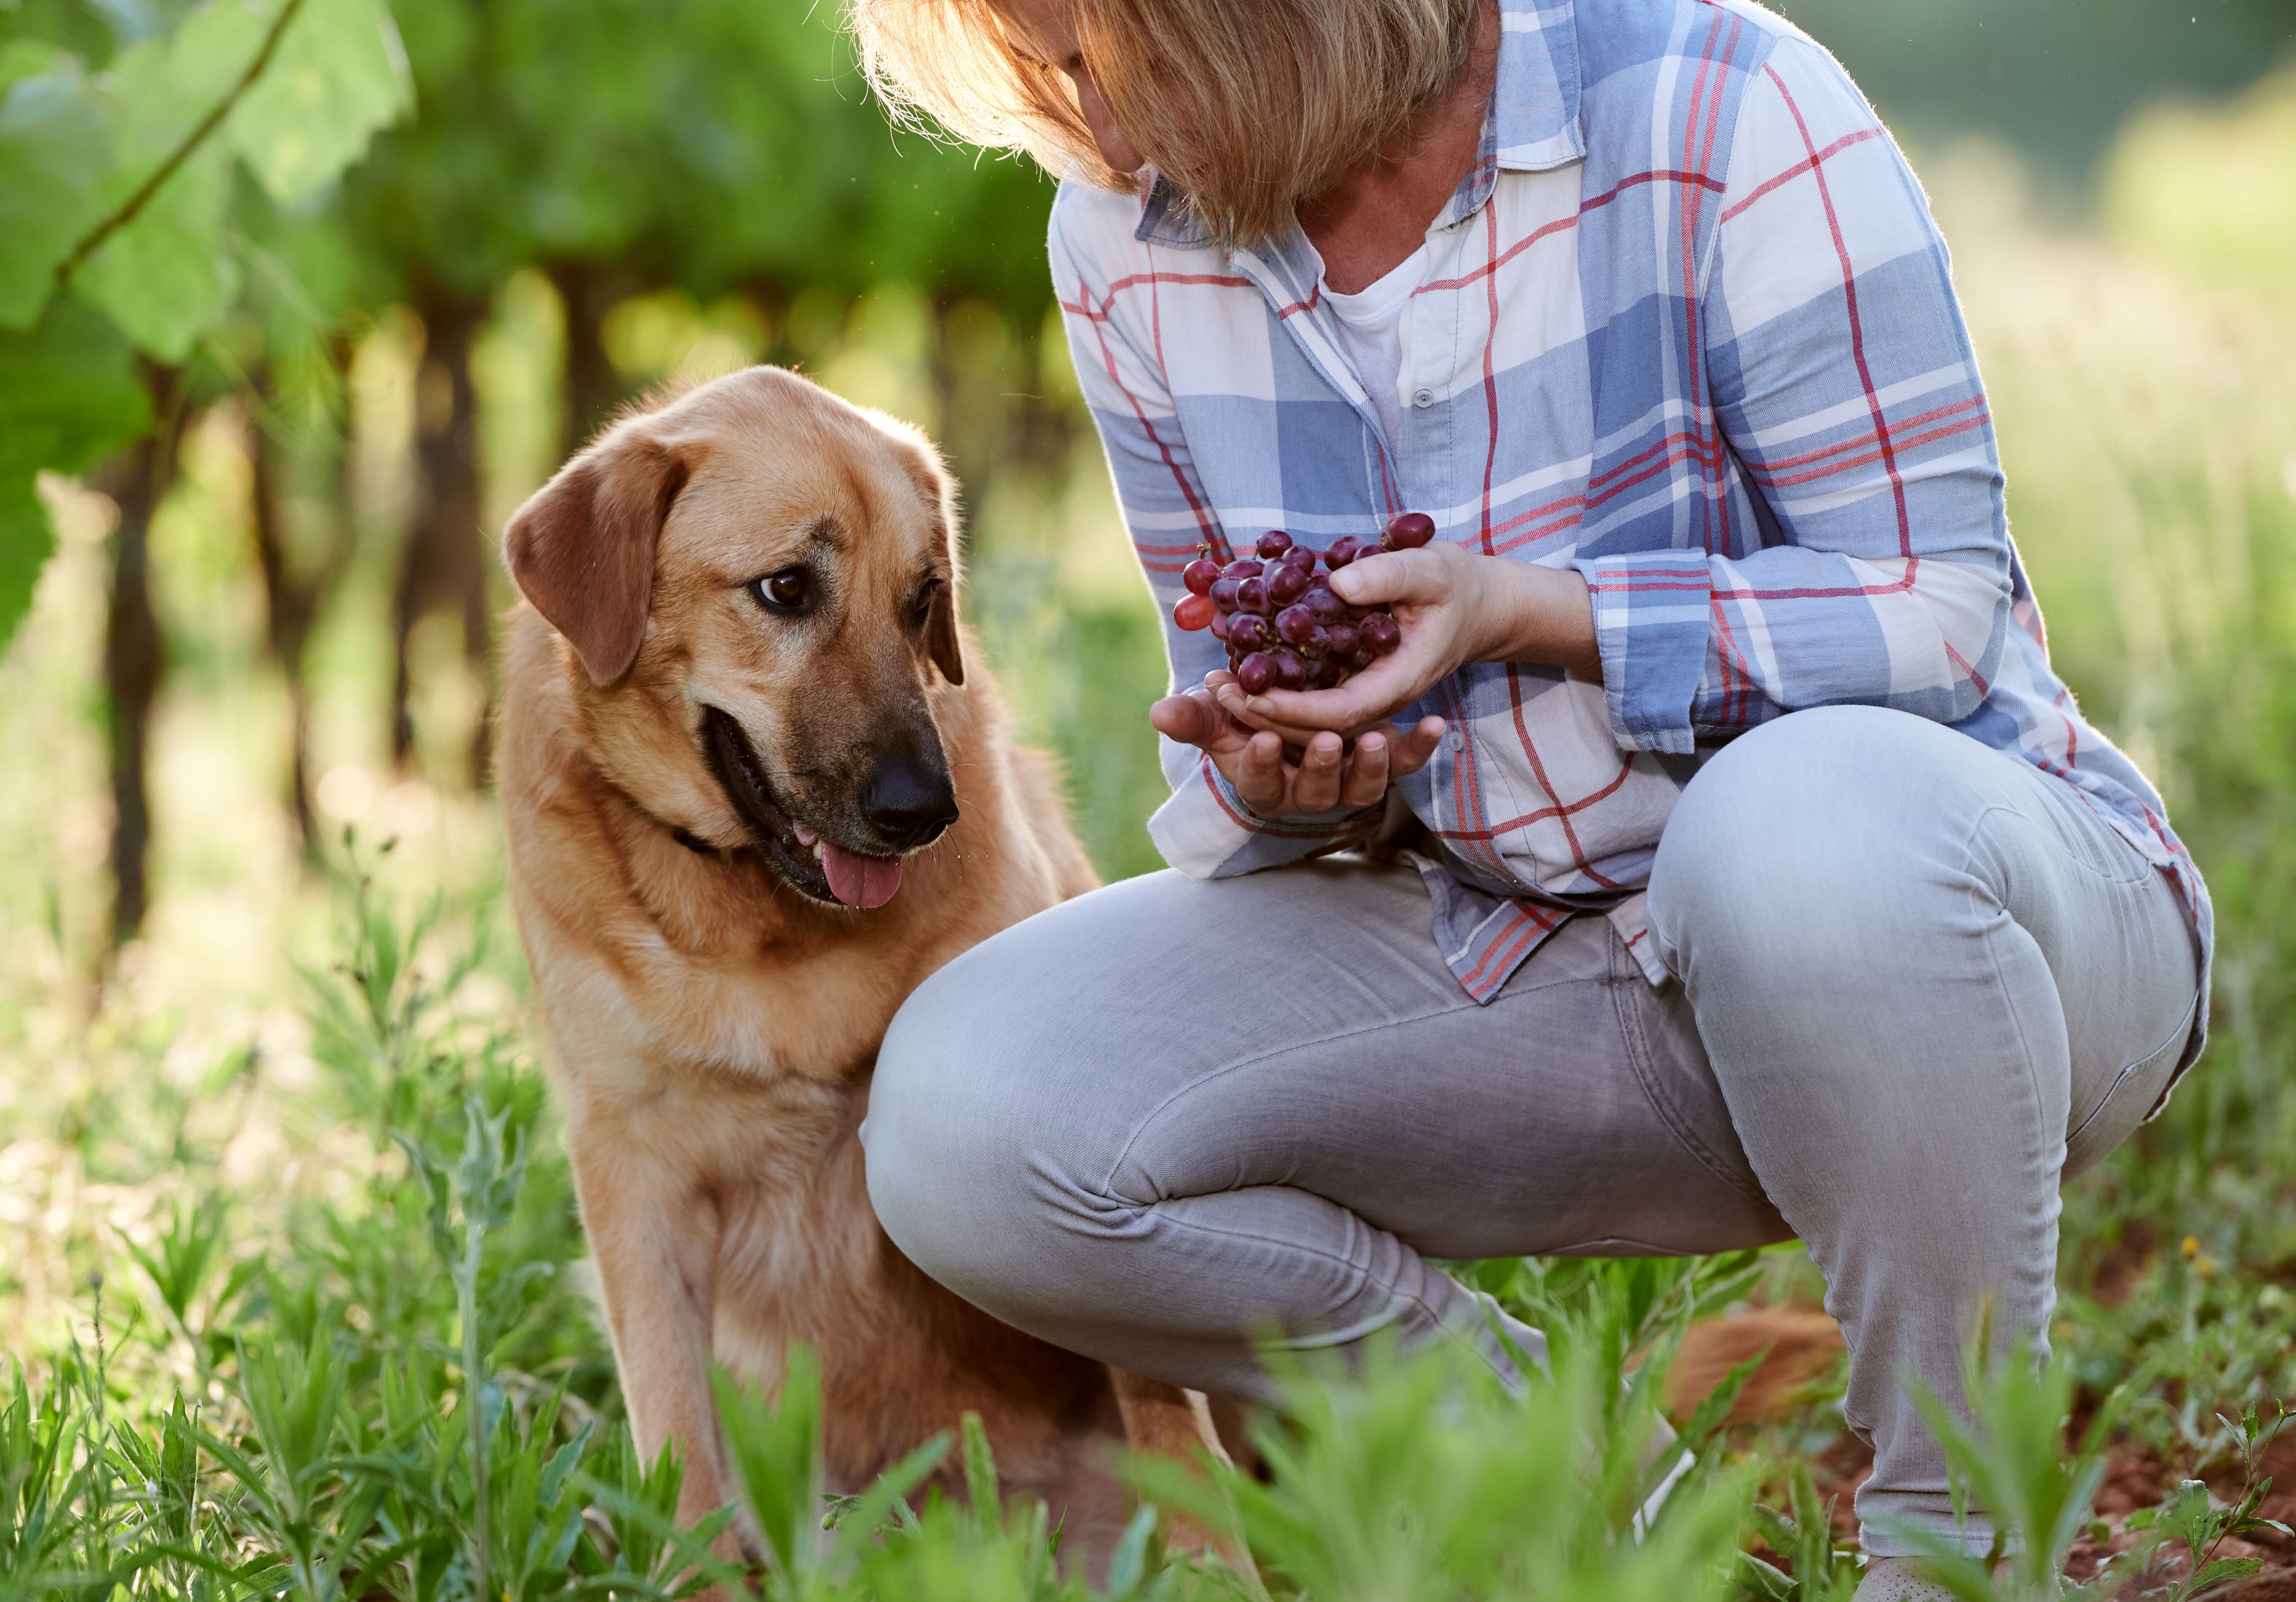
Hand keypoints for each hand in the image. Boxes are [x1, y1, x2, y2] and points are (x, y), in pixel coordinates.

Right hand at [1150, 675, 1444, 818]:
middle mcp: (1310, 791)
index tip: (1265, 738)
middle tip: (1327, 740)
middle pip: (1316, 790)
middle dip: (1322, 766)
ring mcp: (1350, 781)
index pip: (1260, 783)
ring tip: (1373, 737)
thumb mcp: (1220, 718)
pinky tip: (1435, 724)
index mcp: (1266, 782)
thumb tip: (1158, 713)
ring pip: (1361, 787)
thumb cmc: (1250, 719)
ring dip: (1369, 765)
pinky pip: (1405, 763)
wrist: (1300, 713)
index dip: (1262, 764)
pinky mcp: (1384, 762)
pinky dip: (1421, 748)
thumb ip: (1195, 718)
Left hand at [1215, 544, 1600, 742]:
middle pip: (1315, 727)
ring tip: (1215, 685)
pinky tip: (1238, 668)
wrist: (1477, 603)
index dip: (1294, 710)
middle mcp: (1378, 699)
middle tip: (1216, 690)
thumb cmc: (1456, 585)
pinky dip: (1274, 688)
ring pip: (1307, 719)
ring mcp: (1363, 694)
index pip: (1341, 713)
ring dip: (1261, 706)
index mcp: (1399, 683)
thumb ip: (1388, 576)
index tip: (1251, 695)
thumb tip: (1337, 586)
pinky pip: (1310, 696)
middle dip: (1264, 714)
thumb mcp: (1430, 569)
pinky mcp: (1350, 681)